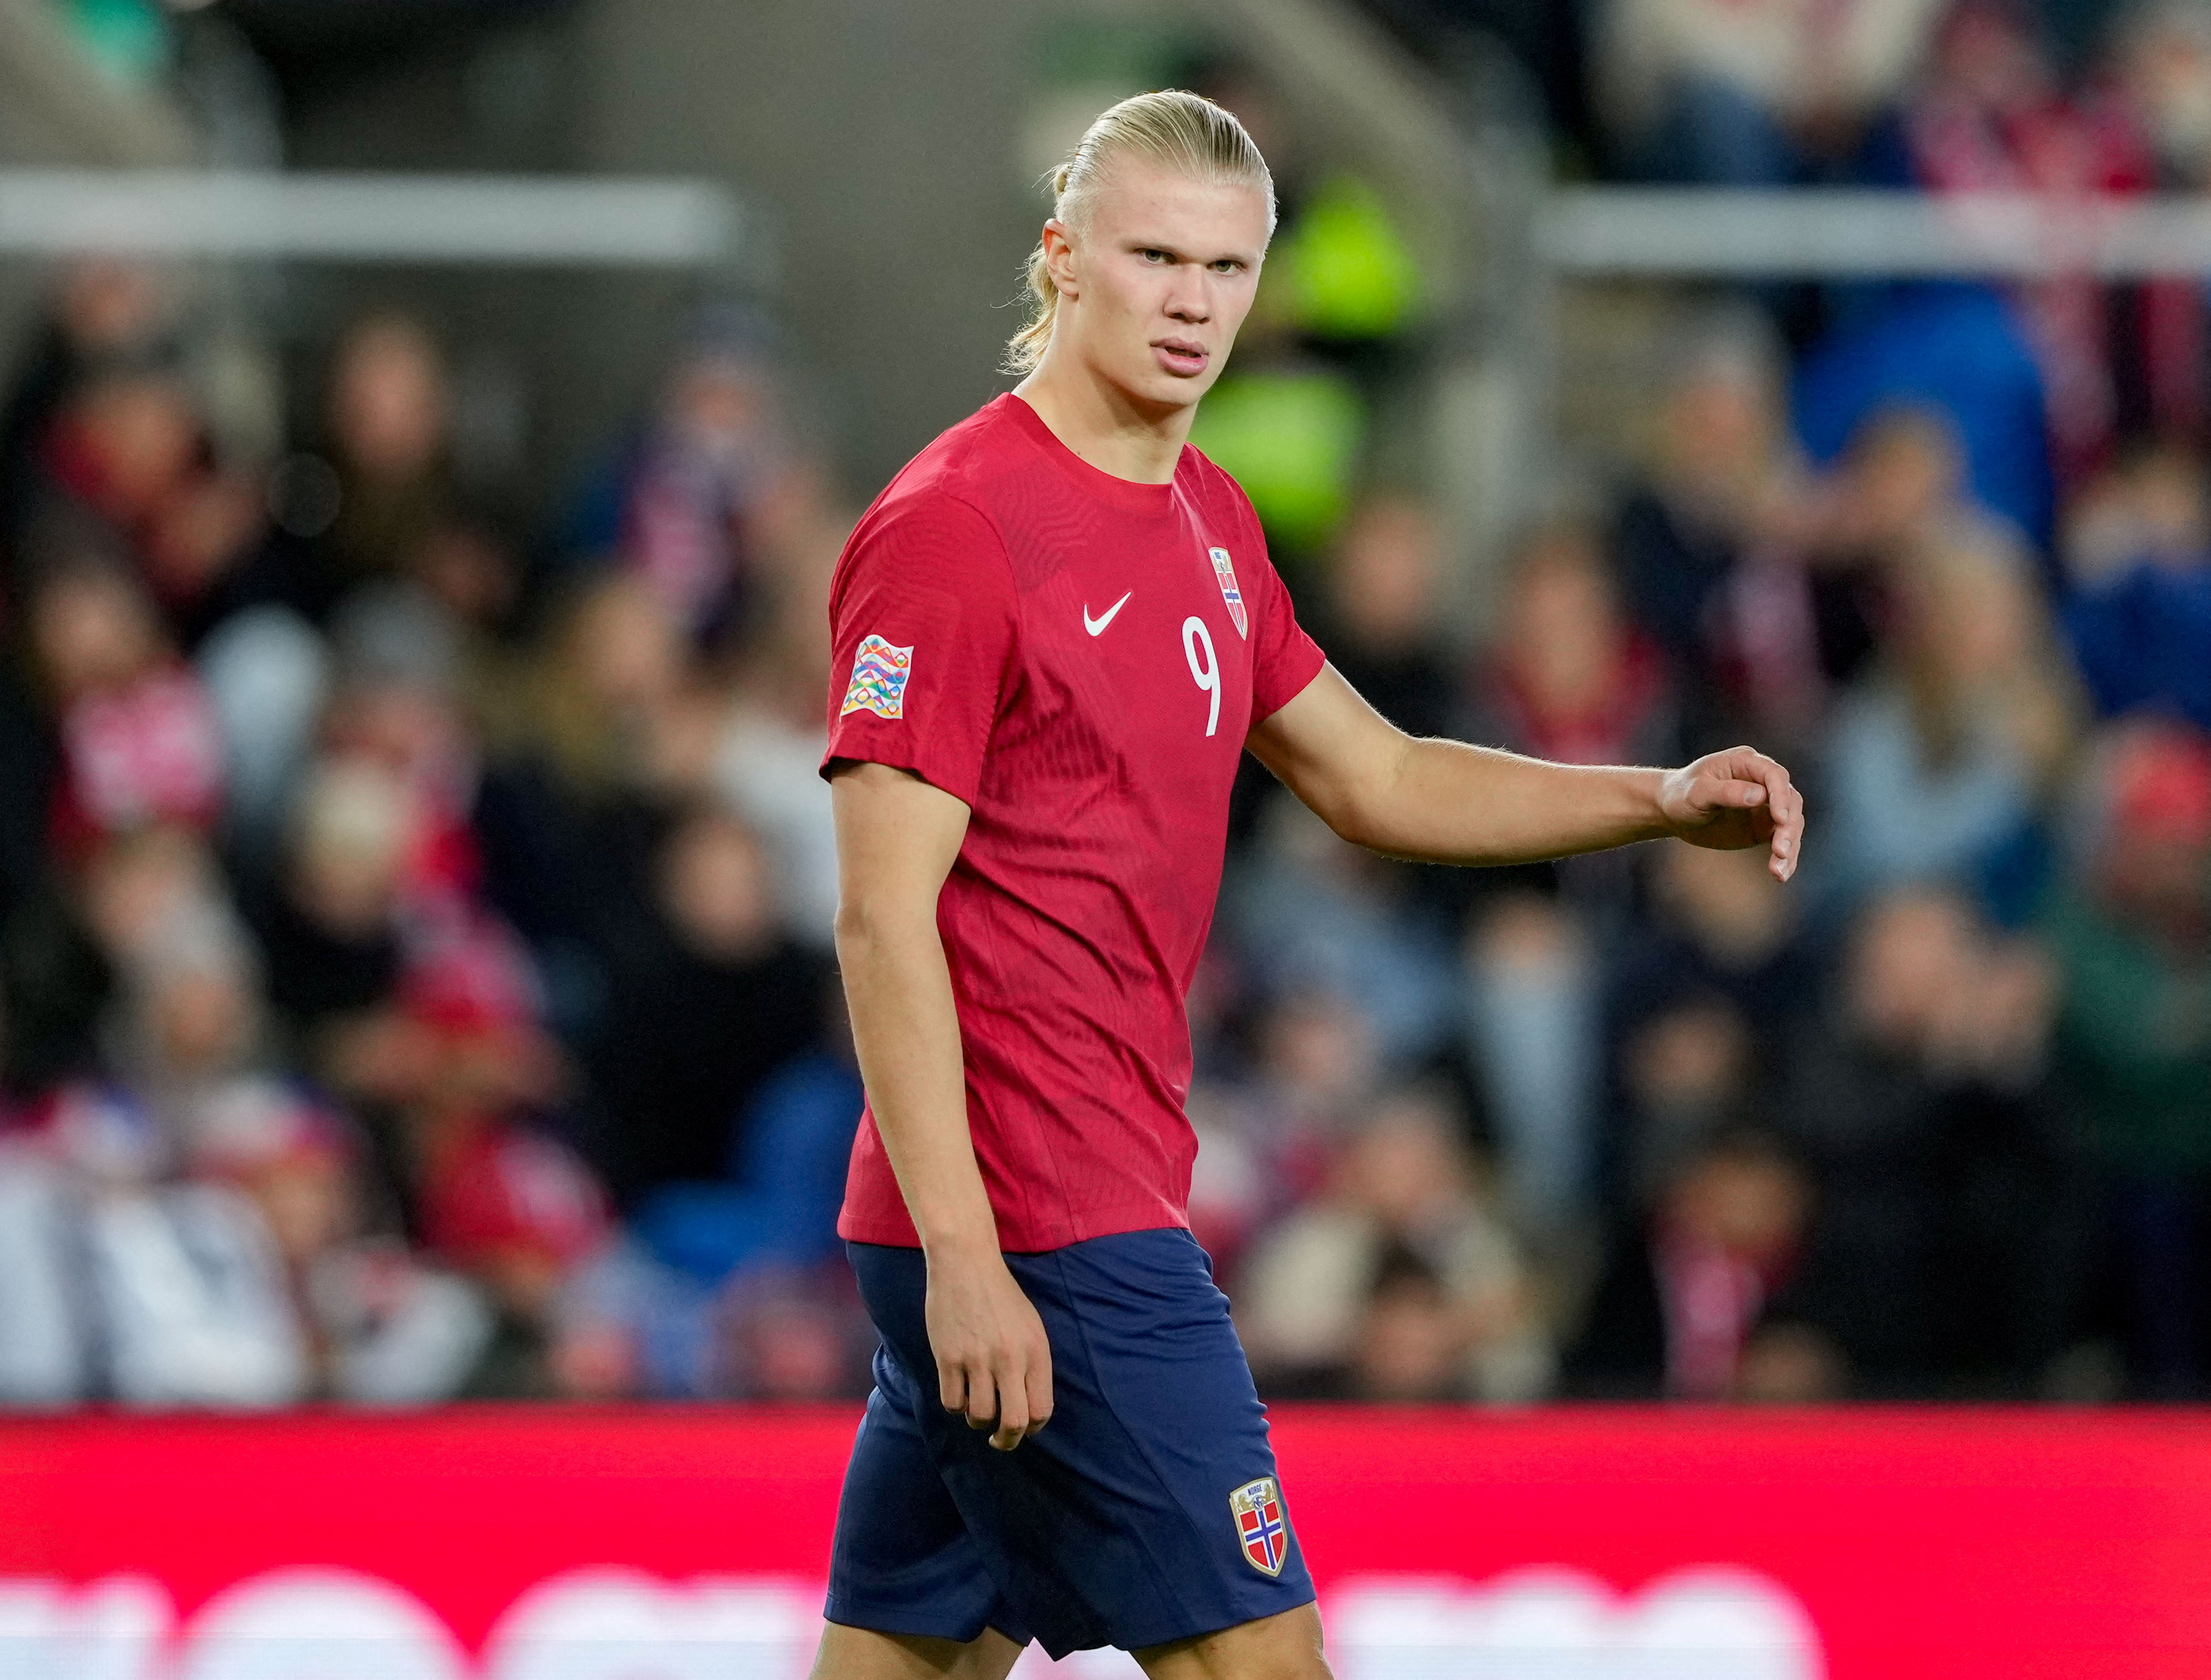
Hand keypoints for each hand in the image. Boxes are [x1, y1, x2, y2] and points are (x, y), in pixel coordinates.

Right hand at [924, 1243, 1053, 1450]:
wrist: (967, 1266)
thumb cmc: (1002, 1297)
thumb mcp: (1032, 1327)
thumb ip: (1033, 1364)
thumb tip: (1030, 1408)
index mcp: (1036, 1352)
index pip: (1042, 1410)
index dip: (1032, 1428)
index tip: (1023, 1429)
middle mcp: (1010, 1359)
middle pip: (1014, 1422)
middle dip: (1007, 1440)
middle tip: (999, 1441)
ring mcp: (978, 1359)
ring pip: (980, 1416)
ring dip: (978, 1422)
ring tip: (976, 1411)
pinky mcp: (949, 1357)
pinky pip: (952, 1402)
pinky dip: (956, 1406)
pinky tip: (959, 1393)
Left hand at [1658, 745, 1804, 881]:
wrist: (1672, 812)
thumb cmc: (1681, 794)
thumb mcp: (1697, 792)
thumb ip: (1726, 792)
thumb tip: (1759, 795)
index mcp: (1746, 762)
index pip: (1775, 775)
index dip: (1781, 796)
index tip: (1780, 819)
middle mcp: (1762, 782)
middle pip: (1790, 801)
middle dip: (1788, 827)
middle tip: (1779, 851)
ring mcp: (1766, 806)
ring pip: (1791, 824)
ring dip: (1789, 846)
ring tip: (1778, 871)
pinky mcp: (1764, 827)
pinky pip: (1782, 841)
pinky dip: (1784, 858)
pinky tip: (1780, 875)